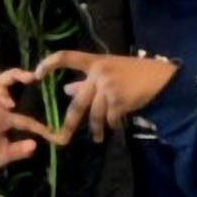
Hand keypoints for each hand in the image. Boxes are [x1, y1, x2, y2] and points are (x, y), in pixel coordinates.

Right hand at [0, 68, 59, 175]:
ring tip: (10, 102)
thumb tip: (34, 145)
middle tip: (29, 77)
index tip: (49, 131)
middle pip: (0, 83)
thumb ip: (20, 149)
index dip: (36, 123)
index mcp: (4, 115)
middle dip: (13, 75)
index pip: (22, 111)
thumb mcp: (8, 153)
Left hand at [35, 51, 178, 143]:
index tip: (36, 76)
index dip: (48, 64)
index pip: (65, 57)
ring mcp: (108, 87)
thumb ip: (88, 80)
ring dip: (96, 129)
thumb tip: (66, 90)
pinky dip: (112, 124)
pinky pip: (109, 118)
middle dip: (69, 123)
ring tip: (97, 138)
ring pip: (94, 114)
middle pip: (77, 102)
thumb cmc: (135, 73)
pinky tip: (117, 124)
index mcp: (94, 61)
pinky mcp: (119, 100)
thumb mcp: (110, 70)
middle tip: (60, 138)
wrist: (161, 78)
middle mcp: (98, 73)